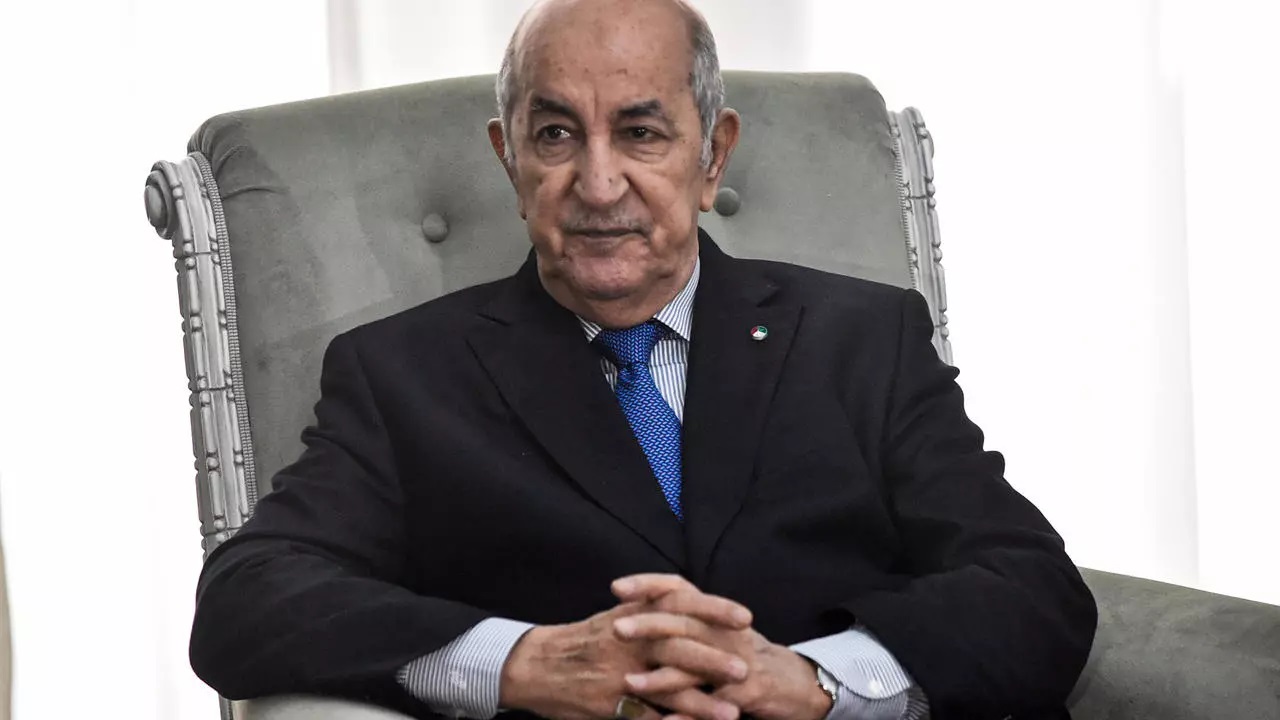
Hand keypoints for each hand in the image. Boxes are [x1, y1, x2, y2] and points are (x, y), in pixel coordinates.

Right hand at [500, 597, 751, 719]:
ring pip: (666, 689)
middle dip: (715, 659)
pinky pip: (645, 718)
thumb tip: (686, 599)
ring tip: (732, 712)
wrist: (536, 664)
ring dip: (701, 703)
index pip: (680, 605)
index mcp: (634, 615)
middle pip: (678, 648)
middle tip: (747, 669)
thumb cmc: (583, 640)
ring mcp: (619, 675)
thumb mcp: (616, 615)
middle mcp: (628, 641)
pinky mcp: (609, 705)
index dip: (714, 610)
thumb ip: (650, 606)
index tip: (745, 617)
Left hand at [612, 575, 832, 719]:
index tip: (617, 587)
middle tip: (615, 629)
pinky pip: (716, 704)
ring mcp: (739, 662)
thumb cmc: (744, 656)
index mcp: (714, 615)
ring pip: (697, 665)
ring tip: (630, 683)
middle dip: (648, 625)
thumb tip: (639, 608)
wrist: (798, 682)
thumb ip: (685, 621)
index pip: (680, 589)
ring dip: (662, 676)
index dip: (649, 584)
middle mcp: (725, 632)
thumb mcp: (717, 631)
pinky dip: (691, 714)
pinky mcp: (750, 693)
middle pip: (684, 623)